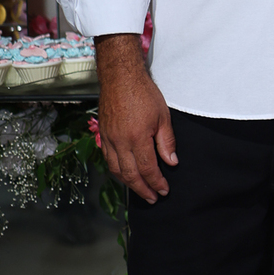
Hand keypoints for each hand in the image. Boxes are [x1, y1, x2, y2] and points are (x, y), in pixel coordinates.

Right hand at [96, 35, 177, 203]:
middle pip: (130, 174)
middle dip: (143, 189)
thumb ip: (166, 142)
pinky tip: (125, 174)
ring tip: (140, 190)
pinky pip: (108, 159)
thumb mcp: (163, 116)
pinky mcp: (102, 134)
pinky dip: (117, 171)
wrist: (119, 76)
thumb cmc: (143, 93)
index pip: (147, 169)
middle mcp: (119, 142)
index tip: (164, 191)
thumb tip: (171, 162)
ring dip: (128, 183)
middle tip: (153, 198)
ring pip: (116, 170)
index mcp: (137, 138)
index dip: (156, 183)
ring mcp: (108, 139)